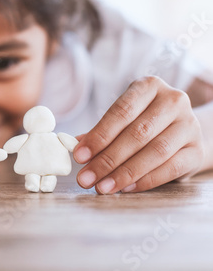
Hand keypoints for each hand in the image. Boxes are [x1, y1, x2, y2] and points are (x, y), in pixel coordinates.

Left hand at [74, 76, 204, 193]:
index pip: (121, 111)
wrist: (182, 133)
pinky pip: (171, 168)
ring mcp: (189, 125)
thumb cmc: (143, 123)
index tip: (79, 156)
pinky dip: (146, 180)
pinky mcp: (197, 150)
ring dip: (125, 173)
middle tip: (86, 178)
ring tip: (102, 187)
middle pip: (137, 133)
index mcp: (149, 86)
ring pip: (155, 152)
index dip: (99, 135)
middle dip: (107, 159)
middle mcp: (173, 101)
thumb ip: (100, 132)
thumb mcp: (122, 120)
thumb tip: (76, 145)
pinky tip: (126, 188)